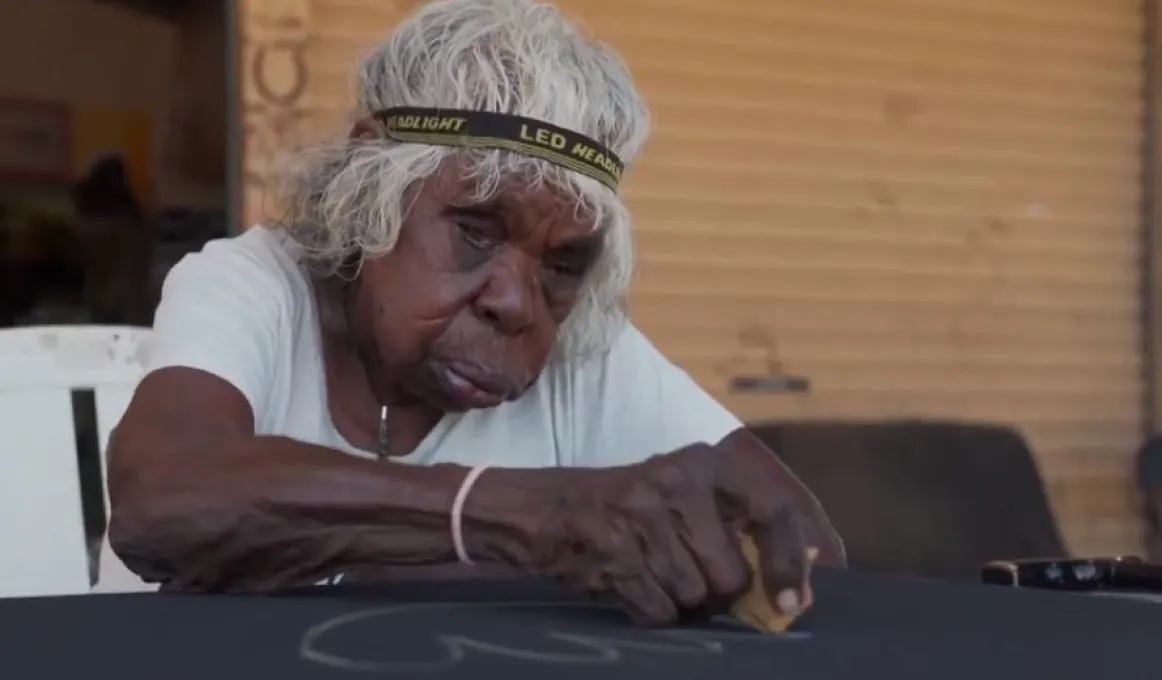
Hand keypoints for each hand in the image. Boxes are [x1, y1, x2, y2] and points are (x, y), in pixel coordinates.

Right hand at [533, 430, 843, 625]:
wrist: (543, 508)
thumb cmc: (626, 507)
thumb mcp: (681, 494)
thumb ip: (732, 526)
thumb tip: (791, 588)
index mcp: (705, 463)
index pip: (773, 511)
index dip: (789, 562)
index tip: (793, 602)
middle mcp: (679, 481)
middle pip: (730, 574)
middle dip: (713, 591)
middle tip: (683, 573)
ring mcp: (644, 514)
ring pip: (693, 595)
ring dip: (676, 599)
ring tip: (649, 570)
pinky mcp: (615, 547)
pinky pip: (659, 608)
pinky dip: (649, 609)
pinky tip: (630, 582)